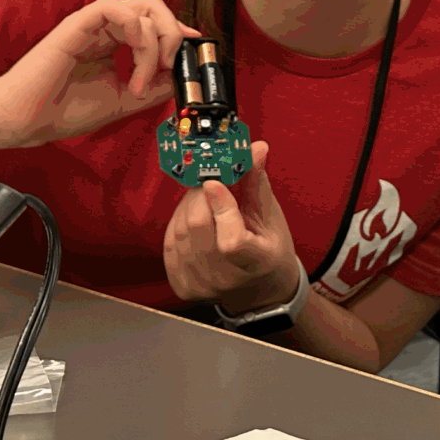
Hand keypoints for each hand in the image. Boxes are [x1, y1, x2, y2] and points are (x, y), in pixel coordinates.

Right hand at [0, 0, 186, 148]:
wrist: (27, 120)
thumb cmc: (64, 110)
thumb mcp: (124, 99)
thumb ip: (154, 85)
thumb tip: (184, 75)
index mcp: (114, 42)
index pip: (154, 22)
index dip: (179, 32)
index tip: (193, 53)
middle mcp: (106, 29)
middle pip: (154, 6)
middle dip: (173, 33)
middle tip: (168, 66)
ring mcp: (92, 24)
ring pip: (142, 6)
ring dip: (156, 41)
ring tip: (144, 77)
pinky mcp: (78, 24)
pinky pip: (116, 8)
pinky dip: (136, 32)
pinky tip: (133, 63)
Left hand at [164, 139, 301, 312]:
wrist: (258, 290)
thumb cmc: (267, 251)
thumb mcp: (270, 218)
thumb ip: (257, 184)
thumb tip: (256, 149)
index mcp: (257, 263)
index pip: (231, 241)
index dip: (221, 209)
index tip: (215, 182)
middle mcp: (227, 279)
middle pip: (198, 228)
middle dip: (199, 195)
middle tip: (207, 179)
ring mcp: (201, 285)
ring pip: (180, 232)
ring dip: (187, 206)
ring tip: (203, 199)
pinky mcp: (183, 285)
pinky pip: (170, 244)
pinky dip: (178, 223)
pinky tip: (192, 218)